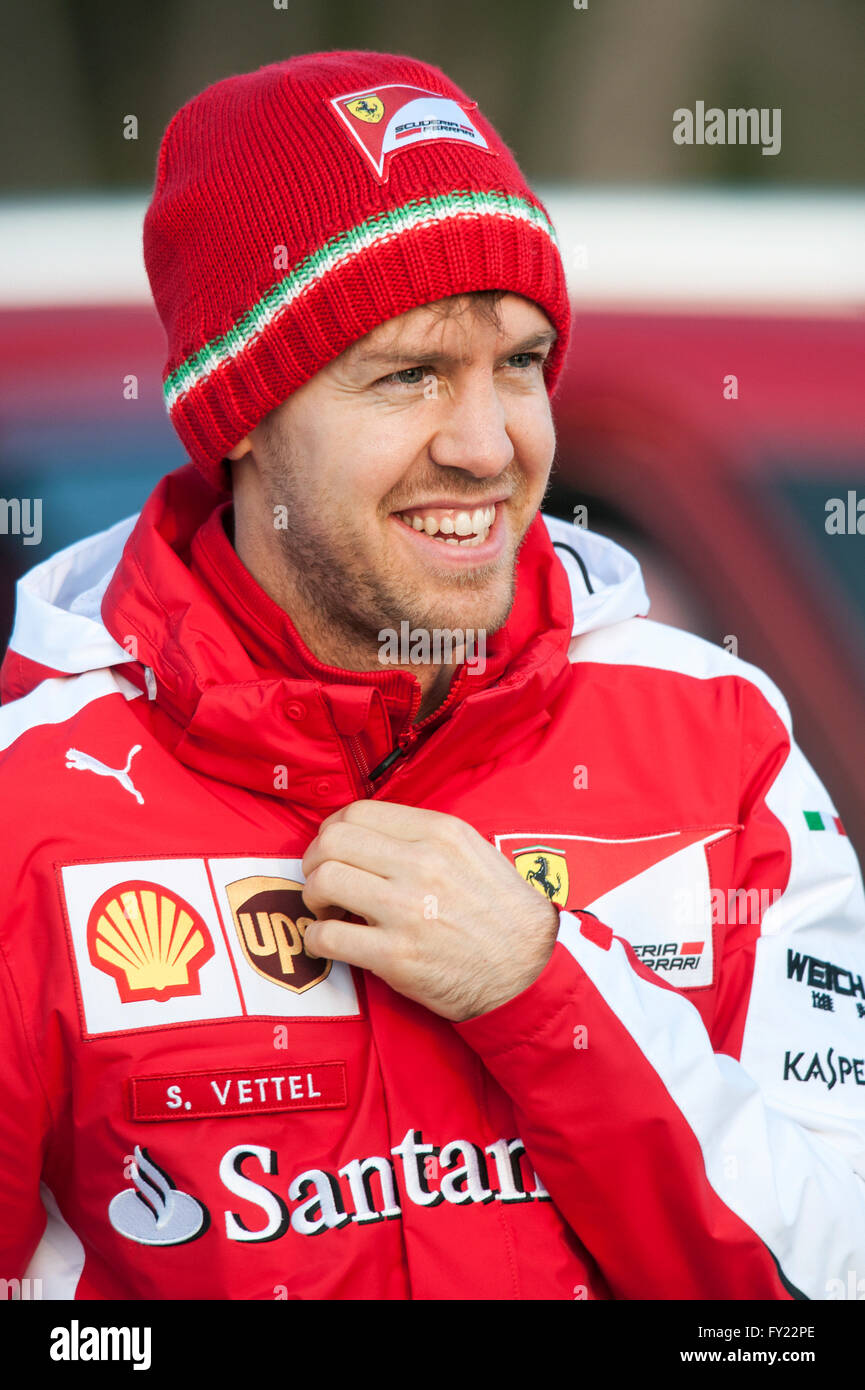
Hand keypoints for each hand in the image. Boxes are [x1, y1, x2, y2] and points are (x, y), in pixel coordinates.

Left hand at [300, 800, 559, 1021]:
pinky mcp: (396, 956)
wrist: (529, 972)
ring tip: (328, 909)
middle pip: (332, 841)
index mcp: (440, 833)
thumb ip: (425, 836)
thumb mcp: (475, 852)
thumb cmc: (502, 914)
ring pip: (323, 880)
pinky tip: (331, 940)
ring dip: (313, 896)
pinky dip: (318, 938)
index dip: (332, 831)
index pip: (357, 812)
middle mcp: (422, 865)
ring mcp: (407, 910)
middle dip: (314, 861)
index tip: (334, 850)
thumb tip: (372, 834)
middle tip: (322, 880)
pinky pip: (328, 935)